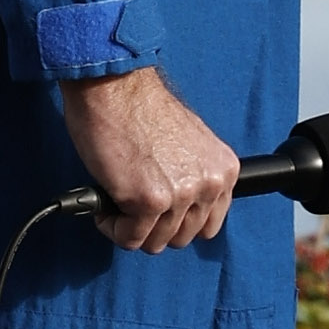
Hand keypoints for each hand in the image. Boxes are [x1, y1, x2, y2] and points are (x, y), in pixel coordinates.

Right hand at [53, 60, 240, 252]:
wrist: (115, 86)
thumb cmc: (140, 107)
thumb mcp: (188, 143)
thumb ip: (193, 175)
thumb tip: (180, 207)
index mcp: (222, 169)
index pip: (209, 224)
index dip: (178, 222)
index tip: (160, 213)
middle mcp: (209, 184)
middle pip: (182, 237)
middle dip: (154, 226)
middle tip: (133, 206)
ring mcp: (181, 195)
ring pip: (154, 242)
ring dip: (130, 227)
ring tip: (117, 200)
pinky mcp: (149, 201)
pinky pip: (129, 238)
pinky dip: (112, 227)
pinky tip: (106, 203)